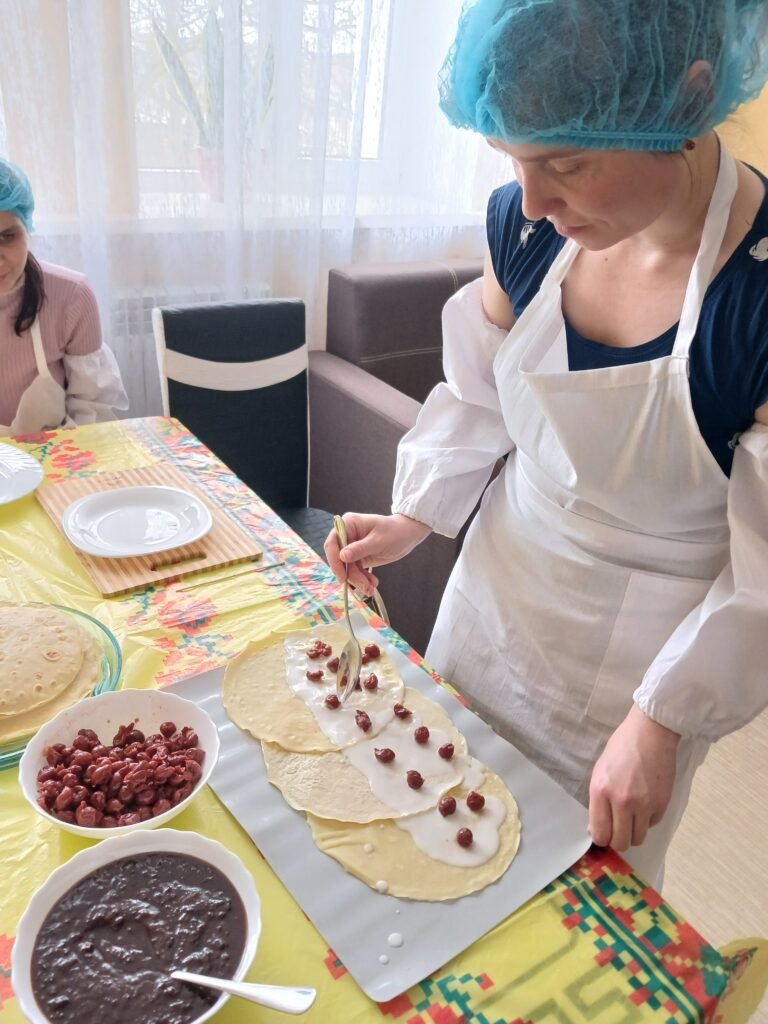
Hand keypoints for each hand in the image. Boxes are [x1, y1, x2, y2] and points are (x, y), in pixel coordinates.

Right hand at [323, 513, 430, 595]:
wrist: (408, 535)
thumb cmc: (396, 532)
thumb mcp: (379, 541)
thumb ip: (360, 548)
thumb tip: (342, 556)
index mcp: (348, 524)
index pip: (332, 544)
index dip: (335, 561)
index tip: (343, 577)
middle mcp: (347, 535)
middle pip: (339, 559)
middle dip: (351, 575)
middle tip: (364, 586)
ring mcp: (352, 547)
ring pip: (347, 568)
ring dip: (358, 580)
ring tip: (370, 588)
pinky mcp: (358, 557)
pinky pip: (355, 571)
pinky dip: (362, 579)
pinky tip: (372, 584)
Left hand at [588, 704, 679, 851]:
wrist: (650, 733)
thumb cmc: (621, 748)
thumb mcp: (600, 771)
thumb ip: (597, 801)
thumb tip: (596, 829)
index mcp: (601, 791)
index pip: (600, 833)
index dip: (601, 838)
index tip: (604, 834)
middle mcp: (622, 802)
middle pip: (620, 842)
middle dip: (618, 840)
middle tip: (618, 829)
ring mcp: (644, 805)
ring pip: (638, 839)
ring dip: (634, 832)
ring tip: (632, 817)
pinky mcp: (662, 804)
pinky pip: (652, 825)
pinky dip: (647, 820)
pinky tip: (645, 804)